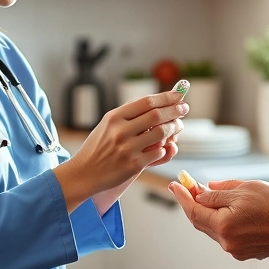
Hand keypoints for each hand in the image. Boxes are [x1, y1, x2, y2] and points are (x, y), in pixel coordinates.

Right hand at [55, 91, 186, 210]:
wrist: (84, 173)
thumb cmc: (98, 147)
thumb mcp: (107, 125)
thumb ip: (128, 114)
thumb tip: (157, 103)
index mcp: (114, 117)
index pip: (146, 102)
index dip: (166, 97)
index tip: (178, 96)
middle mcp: (120, 131)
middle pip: (156, 115)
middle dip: (175, 110)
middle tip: (184, 108)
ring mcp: (127, 149)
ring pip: (161, 133)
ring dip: (174, 128)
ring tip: (177, 126)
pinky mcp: (133, 165)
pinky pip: (158, 153)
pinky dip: (165, 148)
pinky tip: (164, 147)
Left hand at [168, 179, 268, 259]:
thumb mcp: (244, 189)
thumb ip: (219, 192)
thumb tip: (204, 191)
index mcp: (223, 225)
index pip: (194, 210)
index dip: (182, 197)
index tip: (174, 184)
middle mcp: (226, 241)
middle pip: (200, 221)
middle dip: (192, 203)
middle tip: (187, 187)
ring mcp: (235, 249)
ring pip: (213, 228)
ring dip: (208, 213)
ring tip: (207, 195)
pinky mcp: (245, 252)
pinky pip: (226, 235)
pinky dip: (222, 221)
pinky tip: (227, 210)